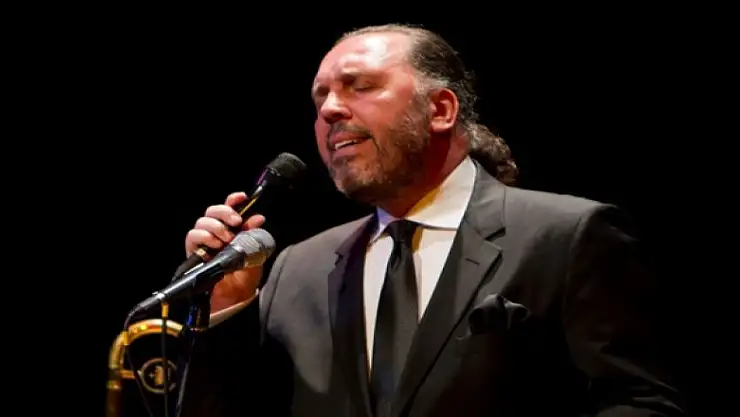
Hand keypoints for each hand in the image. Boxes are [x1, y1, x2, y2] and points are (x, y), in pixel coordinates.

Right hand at [185, 192, 265, 312]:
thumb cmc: (244, 275)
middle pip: (212, 210)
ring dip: (216, 227)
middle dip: (224, 212)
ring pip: (202, 221)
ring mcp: (204, 241)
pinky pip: (193, 236)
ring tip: (227, 239)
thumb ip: (254, 235)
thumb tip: (258, 218)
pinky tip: (215, 245)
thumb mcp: (254, 254)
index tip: (242, 197)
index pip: (229, 208)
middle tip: (236, 222)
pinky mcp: (193, 252)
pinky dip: (204, 237)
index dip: (233, 200)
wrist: (234, 297)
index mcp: (232, 229)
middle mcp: (216, 232)